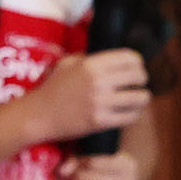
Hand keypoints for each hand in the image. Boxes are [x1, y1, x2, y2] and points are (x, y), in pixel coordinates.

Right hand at [25, 49, 150, 145]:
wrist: (38, 114)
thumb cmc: (51, 88)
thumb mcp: (65, 64)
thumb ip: (86, 58)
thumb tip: (107, 58)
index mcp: (91, 65)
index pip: (130, 58)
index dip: (137, 62)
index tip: (135, 68)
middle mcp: (98, 81)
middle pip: (139, 76)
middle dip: (141, 80)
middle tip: (136, 84)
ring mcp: (101, 102)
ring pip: (140, 97)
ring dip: (142, 98)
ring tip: (136, 99)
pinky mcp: (101, 121)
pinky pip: (132, 116)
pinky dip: (134, 114)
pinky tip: (129, 112)